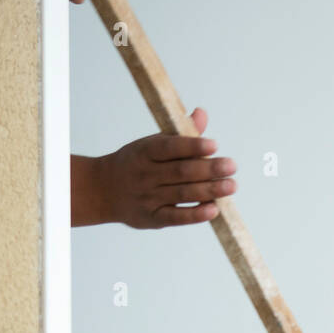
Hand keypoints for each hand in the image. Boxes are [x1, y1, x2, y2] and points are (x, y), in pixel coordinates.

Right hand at [72, 108, 236, 228]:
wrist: (102, 190)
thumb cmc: (136, 163)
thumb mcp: (151, 144)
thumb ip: (179, 134)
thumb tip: (201, 114)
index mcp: (145, 151)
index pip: (170, 147)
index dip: (192, 146)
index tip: (214, 145)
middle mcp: (146, 174)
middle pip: (181, 172)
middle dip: (208, 169)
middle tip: (232, 166)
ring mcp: (148, 197)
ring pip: (182, 194)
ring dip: (209, 190)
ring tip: (231, 186)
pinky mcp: (152, 218)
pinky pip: (176, 217)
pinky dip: (195, 214)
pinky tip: (214, 209)